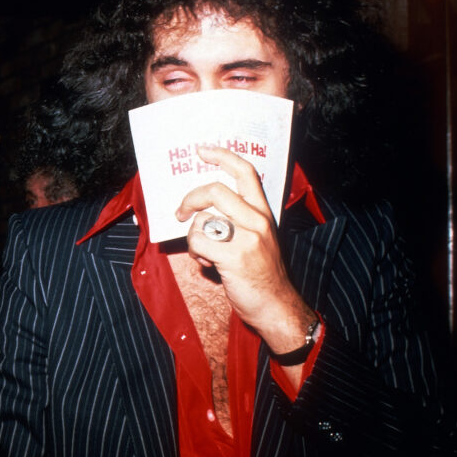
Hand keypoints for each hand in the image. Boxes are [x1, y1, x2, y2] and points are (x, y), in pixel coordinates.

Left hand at [176, 145, 314, 353]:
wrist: (276, 305)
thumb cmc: (262, 274)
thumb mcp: (259, 238)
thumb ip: (238, 219)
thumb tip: (203, 207)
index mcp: (262, 212)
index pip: (245, 172)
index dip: (222, 156)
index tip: (202, 150)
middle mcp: (257, 220)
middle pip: (214, 190)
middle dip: (190, 199)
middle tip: (180, 212)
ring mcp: (247, 237)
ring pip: (202, 220)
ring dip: (195, 237)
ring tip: (206, 253)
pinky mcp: (235, 255)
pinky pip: (198, 241)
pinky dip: (196, 252)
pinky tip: (208, 262)